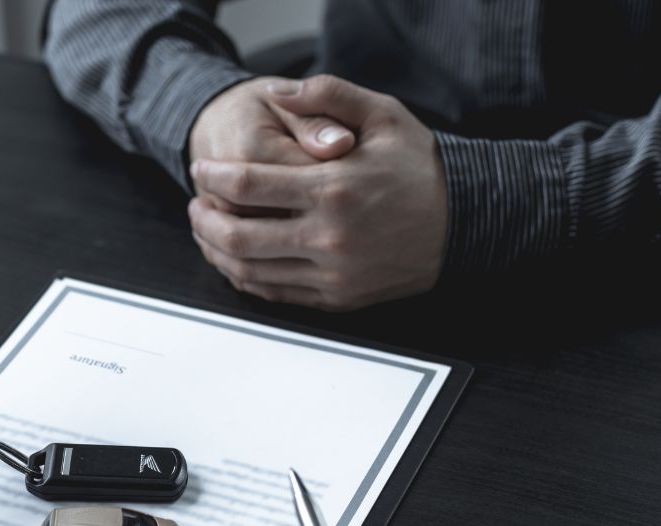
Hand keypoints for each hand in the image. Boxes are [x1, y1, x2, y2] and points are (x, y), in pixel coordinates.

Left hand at [188, 75, 446, 310]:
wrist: (465, 224)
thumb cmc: (421, 169)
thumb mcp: (384, 115)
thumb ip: (329, 96)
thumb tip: (280, 93)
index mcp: (333, 189)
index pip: (248, 185)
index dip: (213, 177)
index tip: (201, 170)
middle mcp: (328, 237)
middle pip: (237, 236)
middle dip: (203, 220)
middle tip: (196, 205)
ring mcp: (331, 274)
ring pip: (250, 271)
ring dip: (217, 251)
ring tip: (208, 231)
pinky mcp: (336, 298)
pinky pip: (275, 294)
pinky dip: (246, 277)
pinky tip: (237, 259)